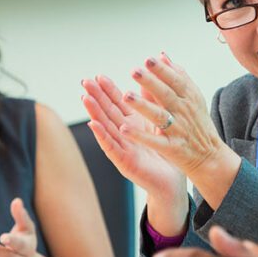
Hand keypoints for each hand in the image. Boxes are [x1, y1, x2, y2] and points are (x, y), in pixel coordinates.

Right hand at [81, 73, 185, 197]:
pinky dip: (102, 135)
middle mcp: (123, 134)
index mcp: (132, 124)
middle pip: (107, 112)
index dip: (108, 90)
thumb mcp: (158, 123)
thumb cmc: (165, 152)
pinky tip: (94, 124)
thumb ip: (151, 103)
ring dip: (94, 112)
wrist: (173, 180)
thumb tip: (147, 80)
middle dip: (96, 96)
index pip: (117, 103)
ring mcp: (122, 148)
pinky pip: (111, 147)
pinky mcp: (124, 162)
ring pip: (105, 127)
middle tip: (85, 81)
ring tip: (85, 98)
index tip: (98, 76)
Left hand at [110, 52, 240, 209]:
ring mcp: (178, 130)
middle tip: (135, 71)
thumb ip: (178, 76)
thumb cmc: (197, 122)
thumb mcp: (193, 97)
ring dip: (142, 106)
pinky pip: (154, 141)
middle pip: (166, 95)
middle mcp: (184, 112)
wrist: (209, 155)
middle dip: (151, 82)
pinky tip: (124, 130)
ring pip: (159, 116)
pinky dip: (140, 136)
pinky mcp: (172, 147)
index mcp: (189, 97)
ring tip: (126, 96)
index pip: (175, 80)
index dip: (162, 70)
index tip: (148, 59)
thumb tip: (162, 55)